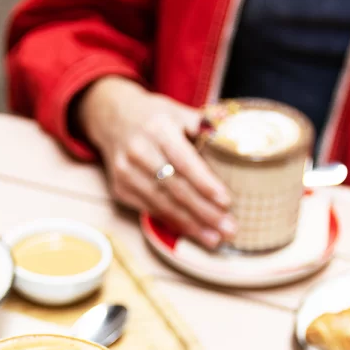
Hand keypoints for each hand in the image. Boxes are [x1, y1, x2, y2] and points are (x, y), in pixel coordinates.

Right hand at [77, 77, 233, 249]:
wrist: (113, 117)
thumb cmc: (155, 117)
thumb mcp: (179, 111)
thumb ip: (206, 128)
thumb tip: (237, 145)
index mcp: (158, 129)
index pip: (184, 161)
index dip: (205, 183)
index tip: (226, 201)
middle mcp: (139, 151)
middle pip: (175, 188)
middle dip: (204, 212)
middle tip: (229, 229)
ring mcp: (126, 172)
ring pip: (163, 204)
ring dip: (191, 224)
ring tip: (215, 238)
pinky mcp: (120, 188)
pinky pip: (151, 210)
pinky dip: (173, 222)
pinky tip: (192, 231)